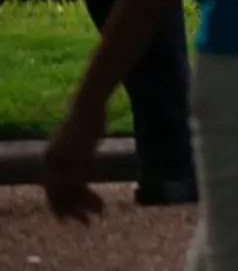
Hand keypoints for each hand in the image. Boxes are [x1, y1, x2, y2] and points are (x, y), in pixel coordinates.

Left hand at [42, 88, 108, 223]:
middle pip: (58, 194)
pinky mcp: (79, 157)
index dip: (58, 206)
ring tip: (99, 214)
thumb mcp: (77, 143)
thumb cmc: (86, 119)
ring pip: (72, 192)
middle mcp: (52, 162)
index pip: (50, 189)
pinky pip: (84, 183)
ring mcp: (65, 160)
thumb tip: (82, 173)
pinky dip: (91, 196)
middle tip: (84, 223)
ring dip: (85, 206)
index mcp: (48, 159)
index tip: (67, 219)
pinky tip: (101, 203)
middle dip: (70, 211)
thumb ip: (74, 159)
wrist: (89, 102)